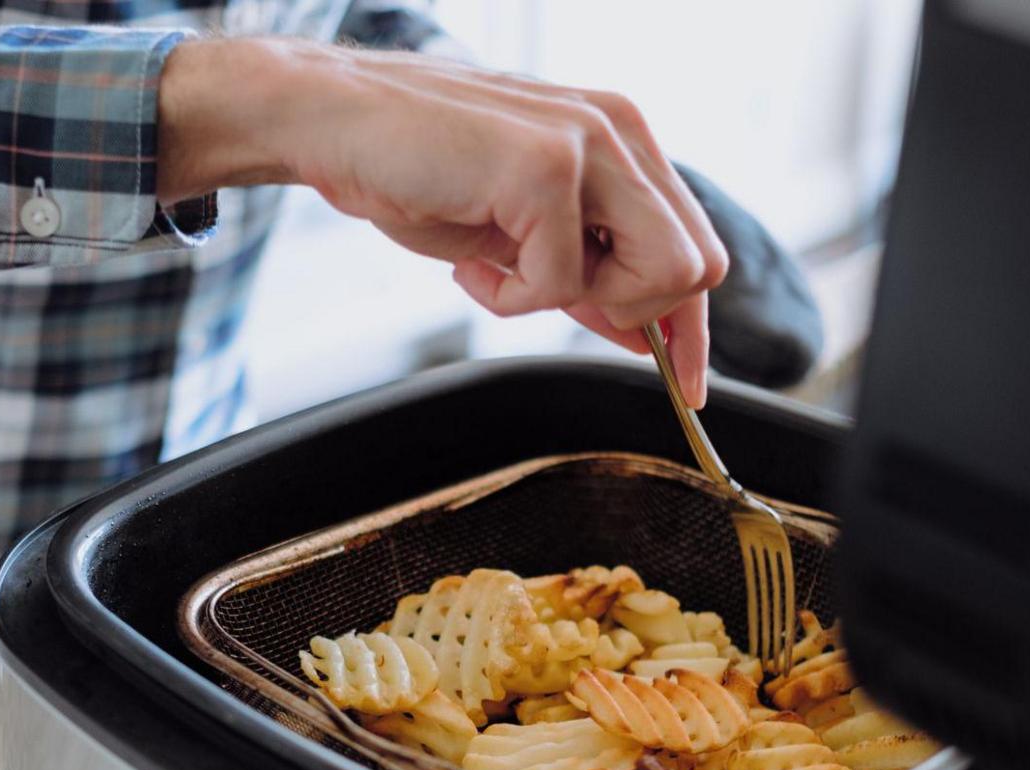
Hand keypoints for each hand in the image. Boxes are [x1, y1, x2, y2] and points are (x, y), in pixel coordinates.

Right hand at [158, 38, 727, 404]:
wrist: (333, 124)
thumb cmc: (416, 171)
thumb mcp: (520, 231)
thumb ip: (589, 271)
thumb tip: (646, 334)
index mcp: (621, 138)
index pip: (695, 244)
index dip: (692, 327)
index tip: (687, 385)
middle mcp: (619, 130)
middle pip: (695, 267)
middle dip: (631, 313)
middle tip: (550, 295)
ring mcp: (588, 142)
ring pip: (658, 274)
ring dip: (576, 300)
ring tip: (506, 270)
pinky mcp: (546, 167)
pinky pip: (562, 283)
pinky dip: (509, 297)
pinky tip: (470, 261)